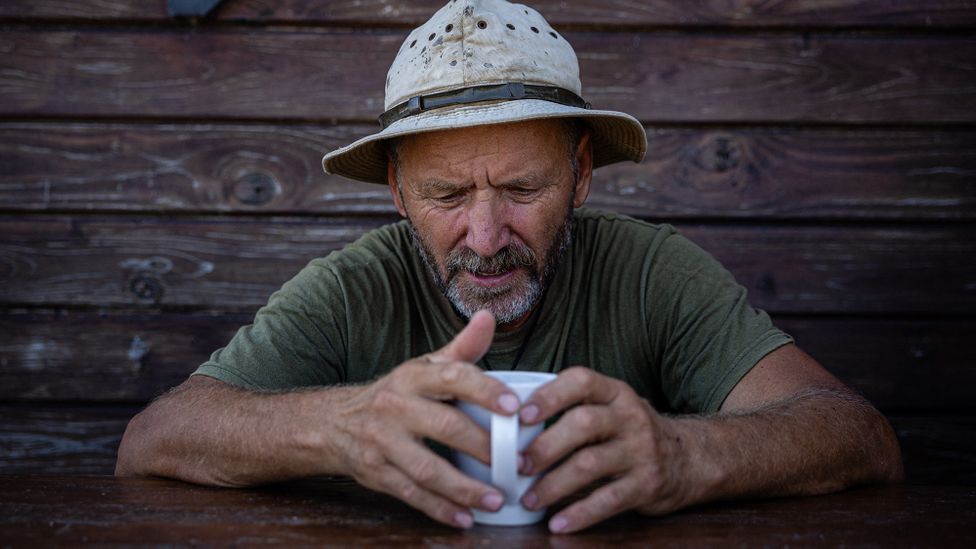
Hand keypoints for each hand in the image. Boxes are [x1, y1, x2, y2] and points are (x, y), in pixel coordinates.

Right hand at [332, 310, 521, 527]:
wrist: (333, 423)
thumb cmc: (396, 394)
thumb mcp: (423, 367)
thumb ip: (461, 349)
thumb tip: (488, 317)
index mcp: (413, 376)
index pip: (452, 377)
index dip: (485, 390)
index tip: (514, 407)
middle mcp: (396, 406)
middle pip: (444, 426)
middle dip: (483, 447)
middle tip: (517, 463)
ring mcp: (383, 442)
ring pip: (427, 468)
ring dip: (464, 488)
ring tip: (497, 499)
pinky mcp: (376, 473)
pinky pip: (411, 494)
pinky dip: (439, 509)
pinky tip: (465, 518)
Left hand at [517, 367, 695, 532]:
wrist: (688, 458)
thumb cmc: (629, 432)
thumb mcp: (610, 408)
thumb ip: (573, 409)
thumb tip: (511, 424)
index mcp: (614, 392)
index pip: (581, 381)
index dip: (549, 395)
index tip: (520, 415)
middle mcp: (630, 416)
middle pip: (582, 424)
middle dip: (545, 446)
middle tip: (517, 465)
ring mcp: (641, 450)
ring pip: (590, 464)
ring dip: (554, 484)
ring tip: (529, 499)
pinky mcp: (647, 484)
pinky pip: (608, 500)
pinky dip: (580, 514)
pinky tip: (558, 523)